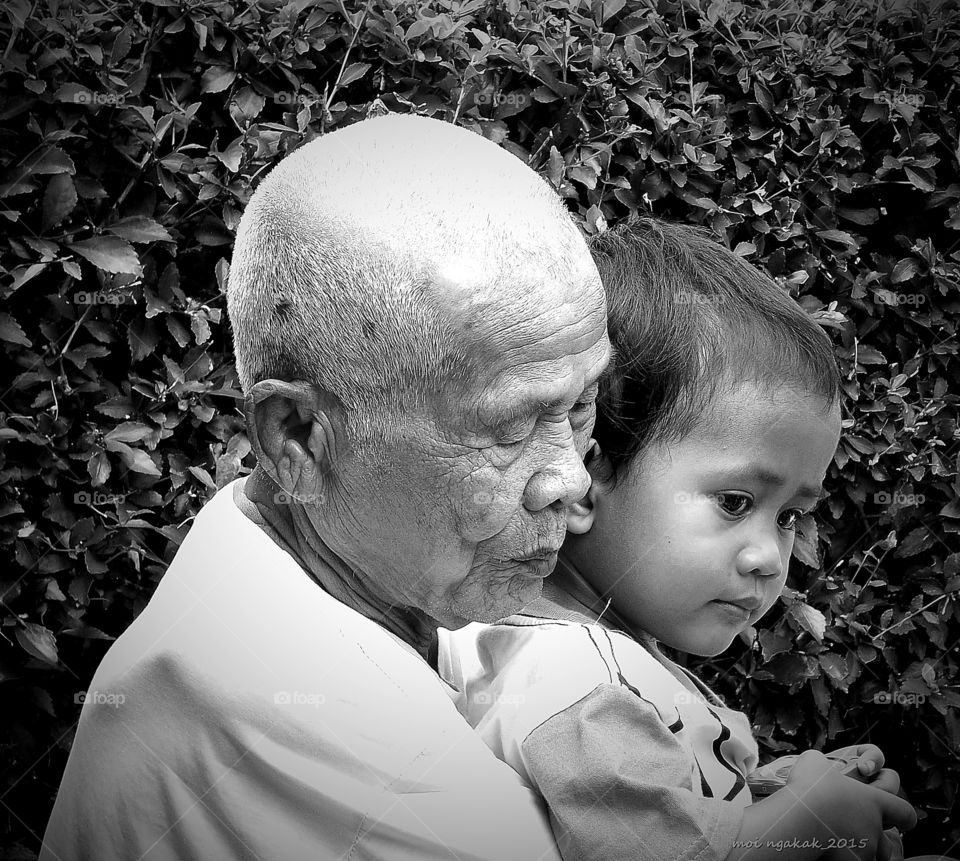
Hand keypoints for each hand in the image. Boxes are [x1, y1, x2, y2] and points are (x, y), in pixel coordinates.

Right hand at [786, 751, 915, 860]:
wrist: (796, 817)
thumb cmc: (807, 787)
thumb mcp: (814, 761)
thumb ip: (824, 763)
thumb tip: (818, 761)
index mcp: (873, 801)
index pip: (905, 812)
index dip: (903, 816)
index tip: (900, 820)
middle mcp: (874, 827)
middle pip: (888, 842)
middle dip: (875, 840)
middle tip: (855, 832)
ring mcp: (865, 848)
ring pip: (873, 855)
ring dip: (861, 850)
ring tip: (839, 842)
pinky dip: (846, 857)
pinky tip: (830, 851)